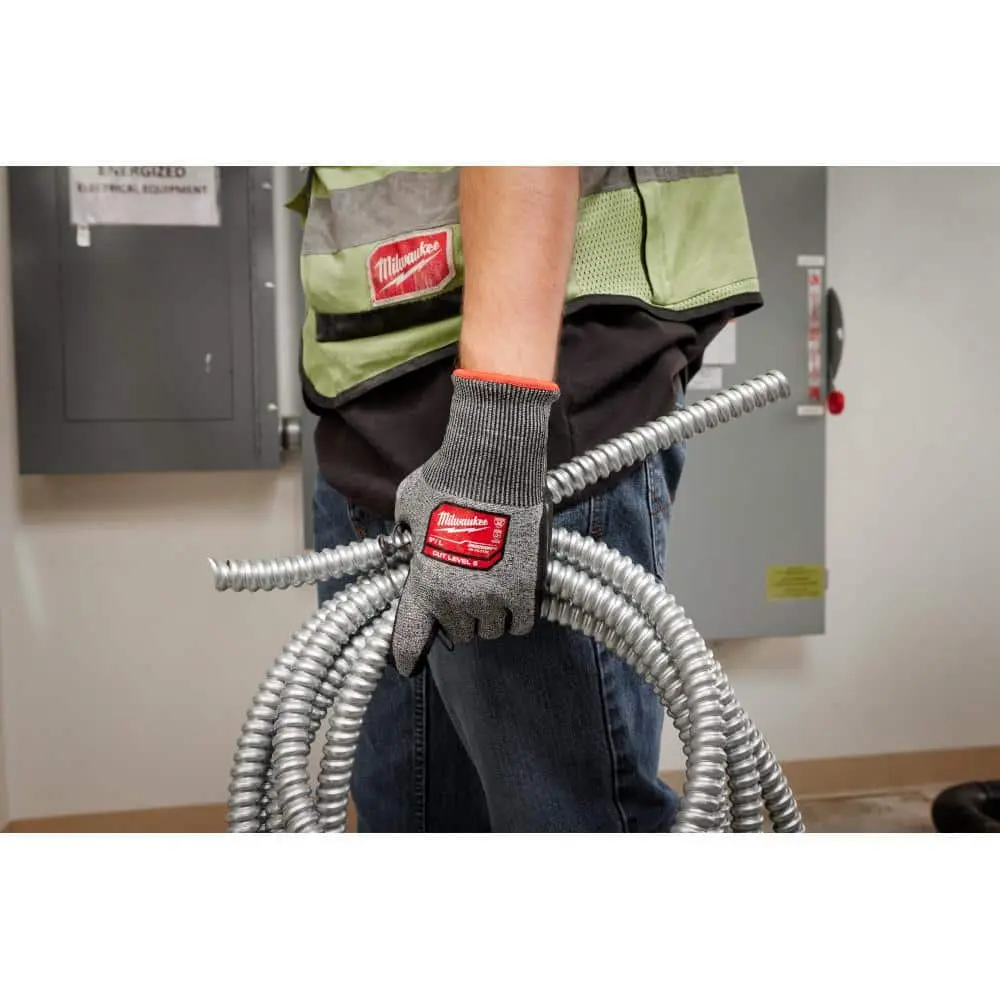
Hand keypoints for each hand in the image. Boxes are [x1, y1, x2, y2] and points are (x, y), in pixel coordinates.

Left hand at [390, 370, 558, 675]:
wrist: (491, 466)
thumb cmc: (445, 481)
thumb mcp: (408, 508)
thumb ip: (406, 533)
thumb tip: (406, 536)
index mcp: (424, 585)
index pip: (409, 638)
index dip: (407, 655)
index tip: (407, 664)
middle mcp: (457, 600)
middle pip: (461, 634)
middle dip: (461, 618)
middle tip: (467, 592)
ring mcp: (494, 597)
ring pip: (493, 629)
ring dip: (492, 614)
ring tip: (494, 586)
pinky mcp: (526, 590)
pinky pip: (522, 623)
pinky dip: (519, 613)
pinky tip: (517, 592)